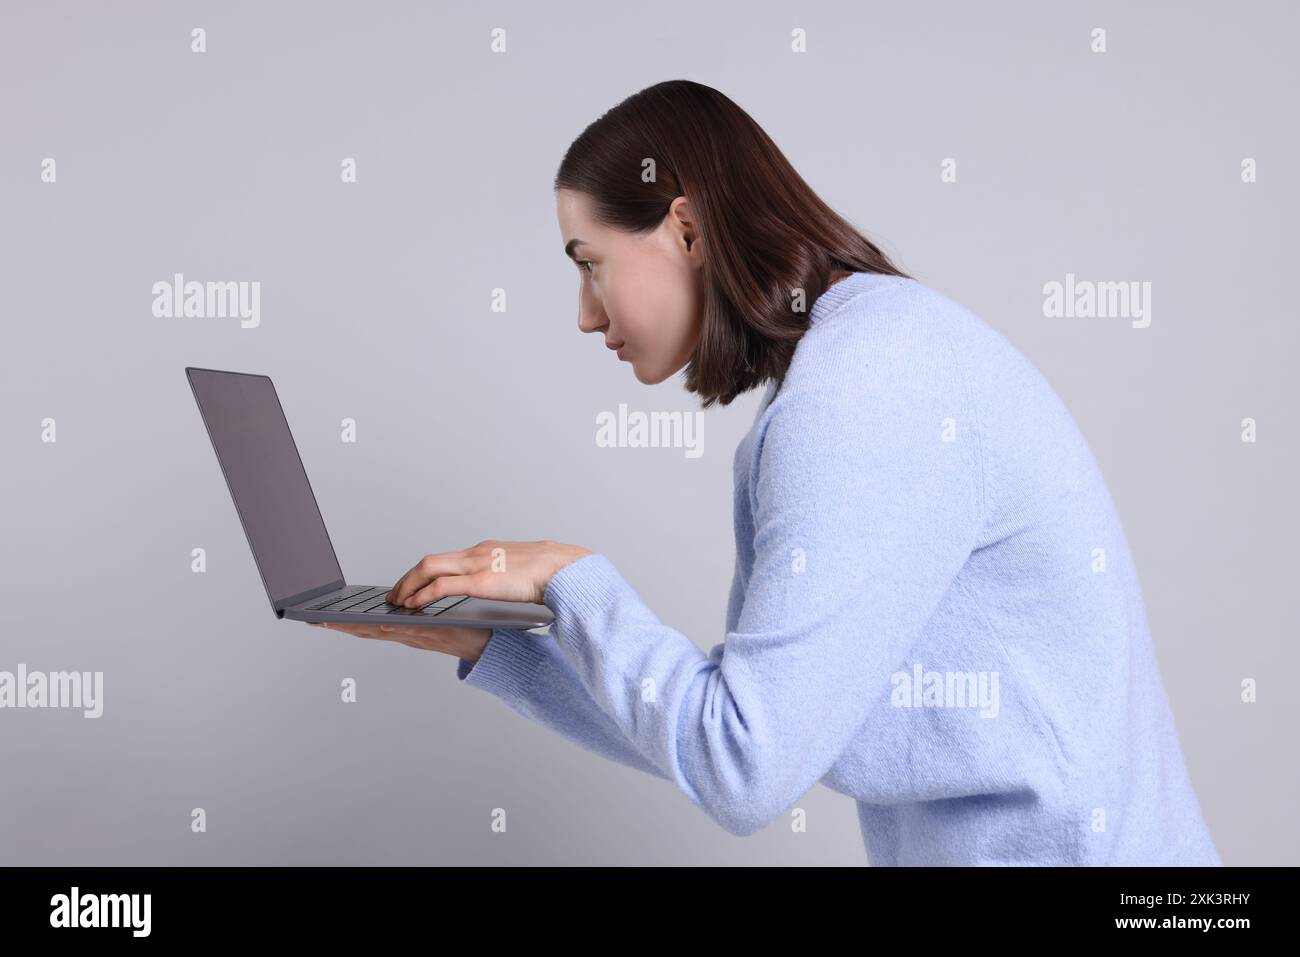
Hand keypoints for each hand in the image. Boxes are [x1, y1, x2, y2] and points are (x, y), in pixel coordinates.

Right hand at [309, 620, 491, 660]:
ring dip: (358, 628)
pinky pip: (413, 631)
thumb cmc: (465, 629)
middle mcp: (407, 635)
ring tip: (332, 623)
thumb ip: (414, 611)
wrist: (491, 644)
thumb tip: (399, 599)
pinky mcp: (437, 635)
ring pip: (382, 632)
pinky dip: (397, 630)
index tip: (317, 616)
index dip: (341, 621)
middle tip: (312, 620)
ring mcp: (420, 636)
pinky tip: (383, 624)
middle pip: (366, 630)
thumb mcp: (433, 619)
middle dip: (338, 626)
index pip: (367, 624)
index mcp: (404, 629)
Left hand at [384, 539, 592, 607]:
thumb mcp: (517, 570)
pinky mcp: (481, 581)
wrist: (564, 568)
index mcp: (484, 552)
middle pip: (429, 561)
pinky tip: (414, 605)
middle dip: (407, 579)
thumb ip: (501, 575)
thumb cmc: (548, 572)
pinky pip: (441, 586)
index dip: (423, 573)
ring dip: (408, 586)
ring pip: (428, 569)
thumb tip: (498, 585)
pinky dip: (423, 594)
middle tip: (394, 594)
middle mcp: (475, 554)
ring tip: (397, 602)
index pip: (444, 559)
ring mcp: (477, 565)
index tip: (411, 584)